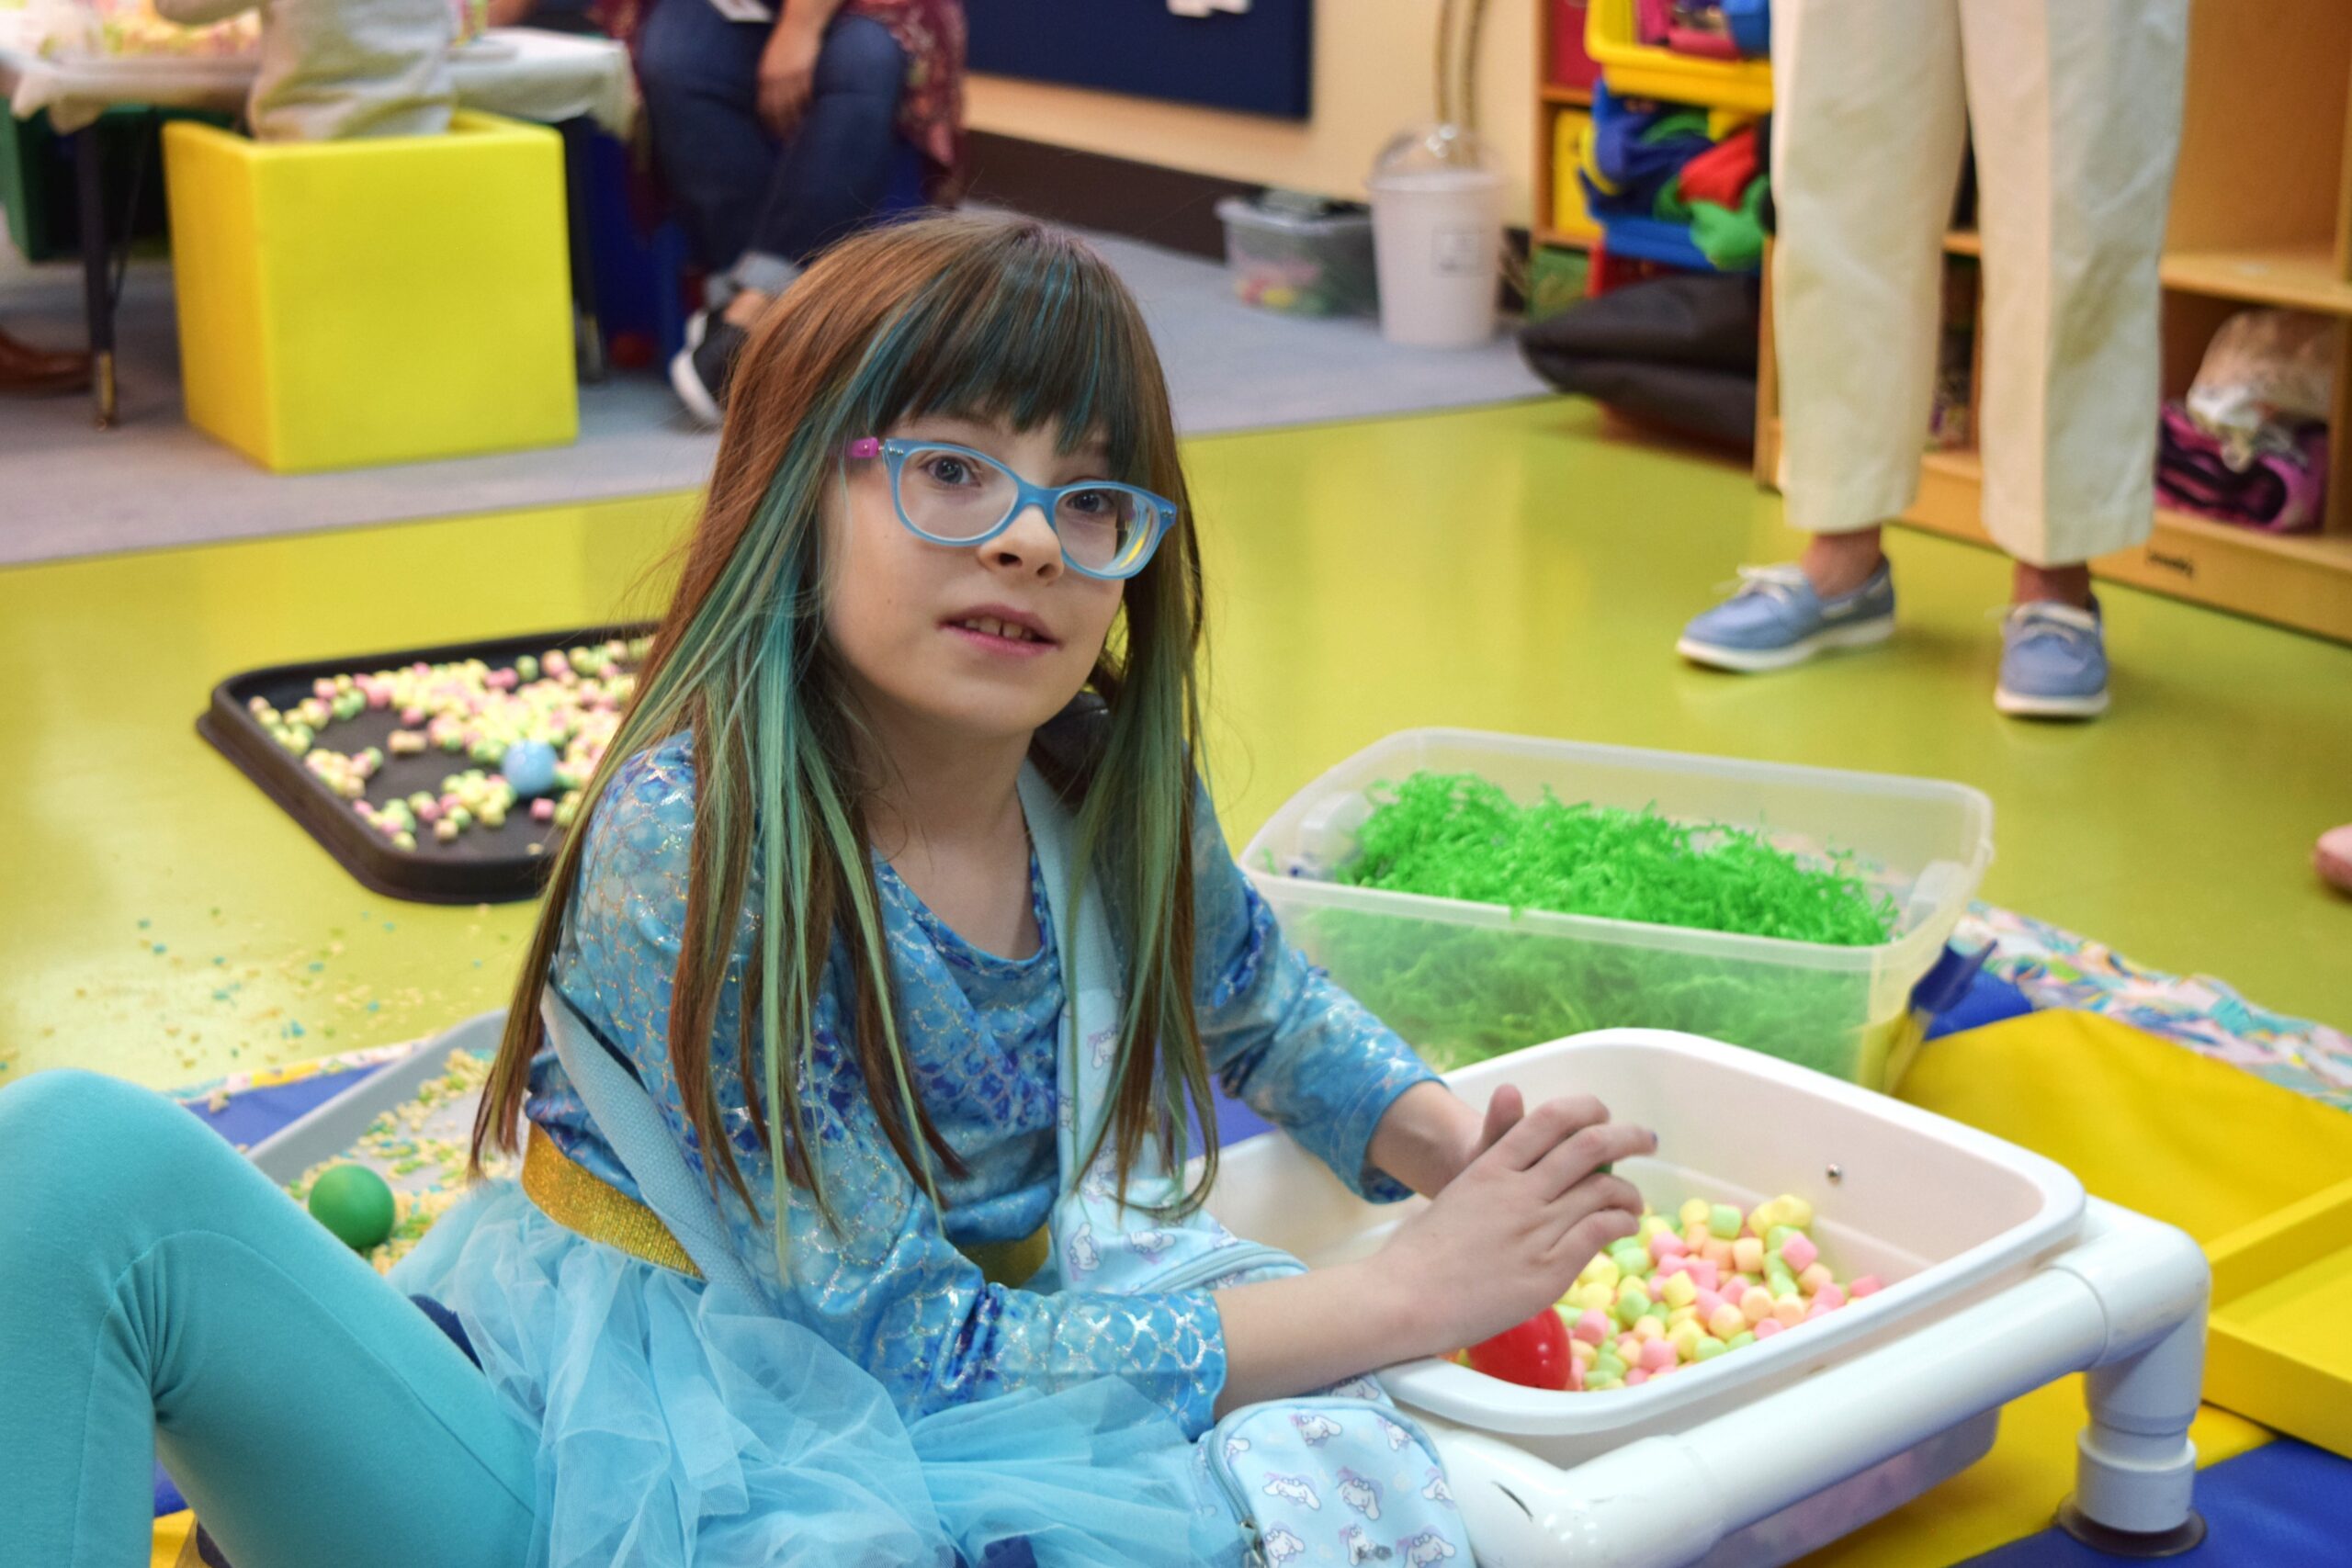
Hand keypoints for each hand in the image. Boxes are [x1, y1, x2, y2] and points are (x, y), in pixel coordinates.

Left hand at [758, 20, 821, 137]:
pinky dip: (809, 111)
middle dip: (782, 129)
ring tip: (801, 137)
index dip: (769, 124)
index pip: (764, 108)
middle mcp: (775, 80)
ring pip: (792, 108)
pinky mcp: (806, 74)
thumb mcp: (771, 61)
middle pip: (778, 112)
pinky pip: (806, 98)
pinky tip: (812, 120)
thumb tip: (772, 97)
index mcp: (764, 77)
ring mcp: (791, 78)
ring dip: (796, 125)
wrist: (800, 24)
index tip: (774, 136)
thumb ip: (770, 78)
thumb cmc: (786, 42)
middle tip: (788, 143)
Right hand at [1376, 1095, 1650, 1355]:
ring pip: (1602, 1192)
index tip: (1602, 1114)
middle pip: (1589, 1148)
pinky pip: (1598, 1233)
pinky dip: (1620, 1223)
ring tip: (1633, 1201)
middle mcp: (1518, 1190)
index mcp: (1491, 1166)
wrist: (1406, 1297)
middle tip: (1644, 1140)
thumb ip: (1492, 1153)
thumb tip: (1510, 1097)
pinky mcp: (1549, 1269)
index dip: (1585, 1109)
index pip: (1551, 1119)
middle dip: (1626, 1137)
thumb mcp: (1457, 1189)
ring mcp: (1536, 1229)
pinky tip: (1623, 1226)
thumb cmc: (1422, 1250)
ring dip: (1628, 1192)